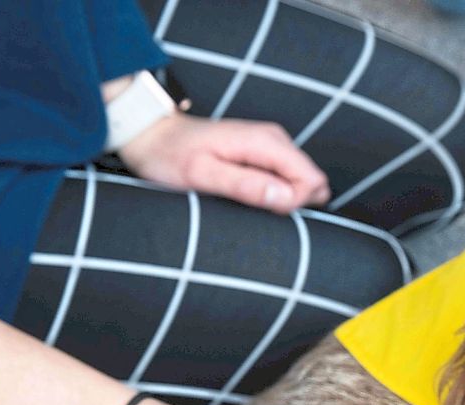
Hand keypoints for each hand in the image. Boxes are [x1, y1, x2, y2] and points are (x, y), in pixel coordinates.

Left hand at [119, 113, 330, 213]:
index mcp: (264, 142)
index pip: (311, 180)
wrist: (153, 135)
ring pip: (301, 183)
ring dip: (281, 200)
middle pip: (311, 182)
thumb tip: (285, 198)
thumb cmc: (171, 156)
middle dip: (290, 203)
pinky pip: (288, 180)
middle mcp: (275, 139)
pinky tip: (247, 194)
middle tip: (250, 205)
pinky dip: (273, 194)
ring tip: (244, 198)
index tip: (260, 208)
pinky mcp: (266, 154)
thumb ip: (244, 185)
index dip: (292, 204)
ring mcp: (272, 145)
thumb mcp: (201, 174)